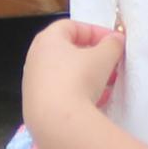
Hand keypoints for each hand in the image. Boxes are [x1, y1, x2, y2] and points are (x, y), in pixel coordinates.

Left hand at [19, 18, 124, 142]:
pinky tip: (95, 102)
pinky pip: (59, 92)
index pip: (71, 26)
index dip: (95, 31)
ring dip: (86, 76)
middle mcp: (35, 59)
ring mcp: (32, 83)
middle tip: (110, 63)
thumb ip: (112, 44)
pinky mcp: (34, 105)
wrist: (57, 122)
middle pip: (66, 50)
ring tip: (107, 85)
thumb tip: (115, 39)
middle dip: (92, 55)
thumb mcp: (103, 57)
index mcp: (47, 40)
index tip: (113, 41)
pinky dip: (77, 93)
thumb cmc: (78, 79)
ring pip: (64, 73)